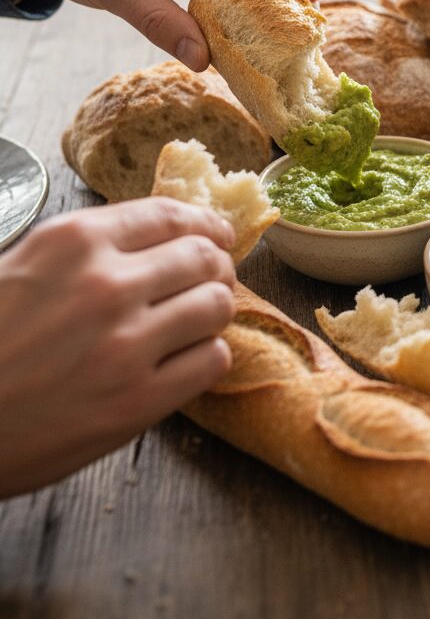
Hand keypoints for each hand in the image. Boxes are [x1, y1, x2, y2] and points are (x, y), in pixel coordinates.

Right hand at [0, 198, 236, 495]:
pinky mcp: (138, 402)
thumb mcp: (22, 267)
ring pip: (218, 305)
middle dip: (217, 266)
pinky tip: (186, 360)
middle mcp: (106, 285)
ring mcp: (126, 344)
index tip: (218, 234)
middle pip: (204, 257)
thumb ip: (90, 247)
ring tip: (199, 320)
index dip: (206, 225)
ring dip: (215, 310)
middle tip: (213, 279)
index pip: (172, 216)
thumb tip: (162, 234)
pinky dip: (208, 356)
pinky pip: (213, 360)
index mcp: (74, 242)